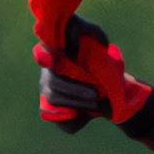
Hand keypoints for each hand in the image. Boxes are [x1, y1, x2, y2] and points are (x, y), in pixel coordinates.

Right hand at [29, 0, 151, 131]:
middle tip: (96, 93)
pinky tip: (86, 116)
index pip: (42, 53)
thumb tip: (76, 33)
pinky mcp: (53, 113)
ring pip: (55, 101)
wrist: (111, 89)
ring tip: (98, 101)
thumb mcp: (98, 40)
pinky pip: (60, 120)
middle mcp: (46, 73)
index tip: (52, 60)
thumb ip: (88, 32)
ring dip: (79, 102)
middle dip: (75, 89)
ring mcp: (47, 92)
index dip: (44, 56)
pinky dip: (75, 120)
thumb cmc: (101, 58)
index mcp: (53, 54)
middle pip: (53, 83)